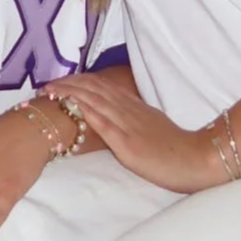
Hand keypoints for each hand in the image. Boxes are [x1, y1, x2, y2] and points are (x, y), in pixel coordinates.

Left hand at [45, 74, 220, 193]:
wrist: (194, 158)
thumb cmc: (174, 148)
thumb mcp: (152, 125)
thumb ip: (133, 118)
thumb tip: (115, 116)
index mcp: (133, 106)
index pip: (101, 86)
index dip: (78, 82)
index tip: (60, 81)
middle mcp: (128, 109)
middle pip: (93, 89)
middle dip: (67, 85)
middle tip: (46, 86)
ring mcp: (127, 124)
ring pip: (94, 101)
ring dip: (69, 94)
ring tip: (50, 92)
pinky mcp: (127, 142)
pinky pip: (104, 123)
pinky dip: (86, 111)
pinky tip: (72, 105)